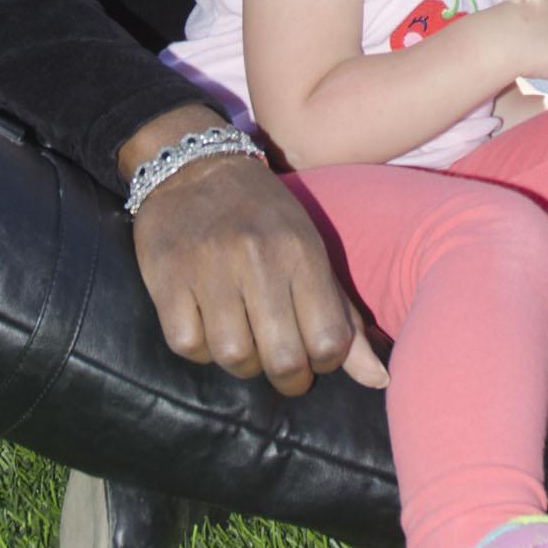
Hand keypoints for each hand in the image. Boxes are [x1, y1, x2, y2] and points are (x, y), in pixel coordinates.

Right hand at [127, 136, 387, 395]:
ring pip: (233, 357)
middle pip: (282, 359)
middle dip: (288, 377)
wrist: (195, 166)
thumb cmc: (264, 215)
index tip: (314, 353)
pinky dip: (199, 348)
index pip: (329, 341)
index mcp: (301, 250)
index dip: (325, 362)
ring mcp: (209, 268)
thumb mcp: (312, 249)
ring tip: (246, 342)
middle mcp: (258, 259)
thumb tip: (379, 381)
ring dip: (243, 362)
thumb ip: (344, 315)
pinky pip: (188, 344)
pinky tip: (208, 326)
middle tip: (284, 366)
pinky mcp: (167, 278)